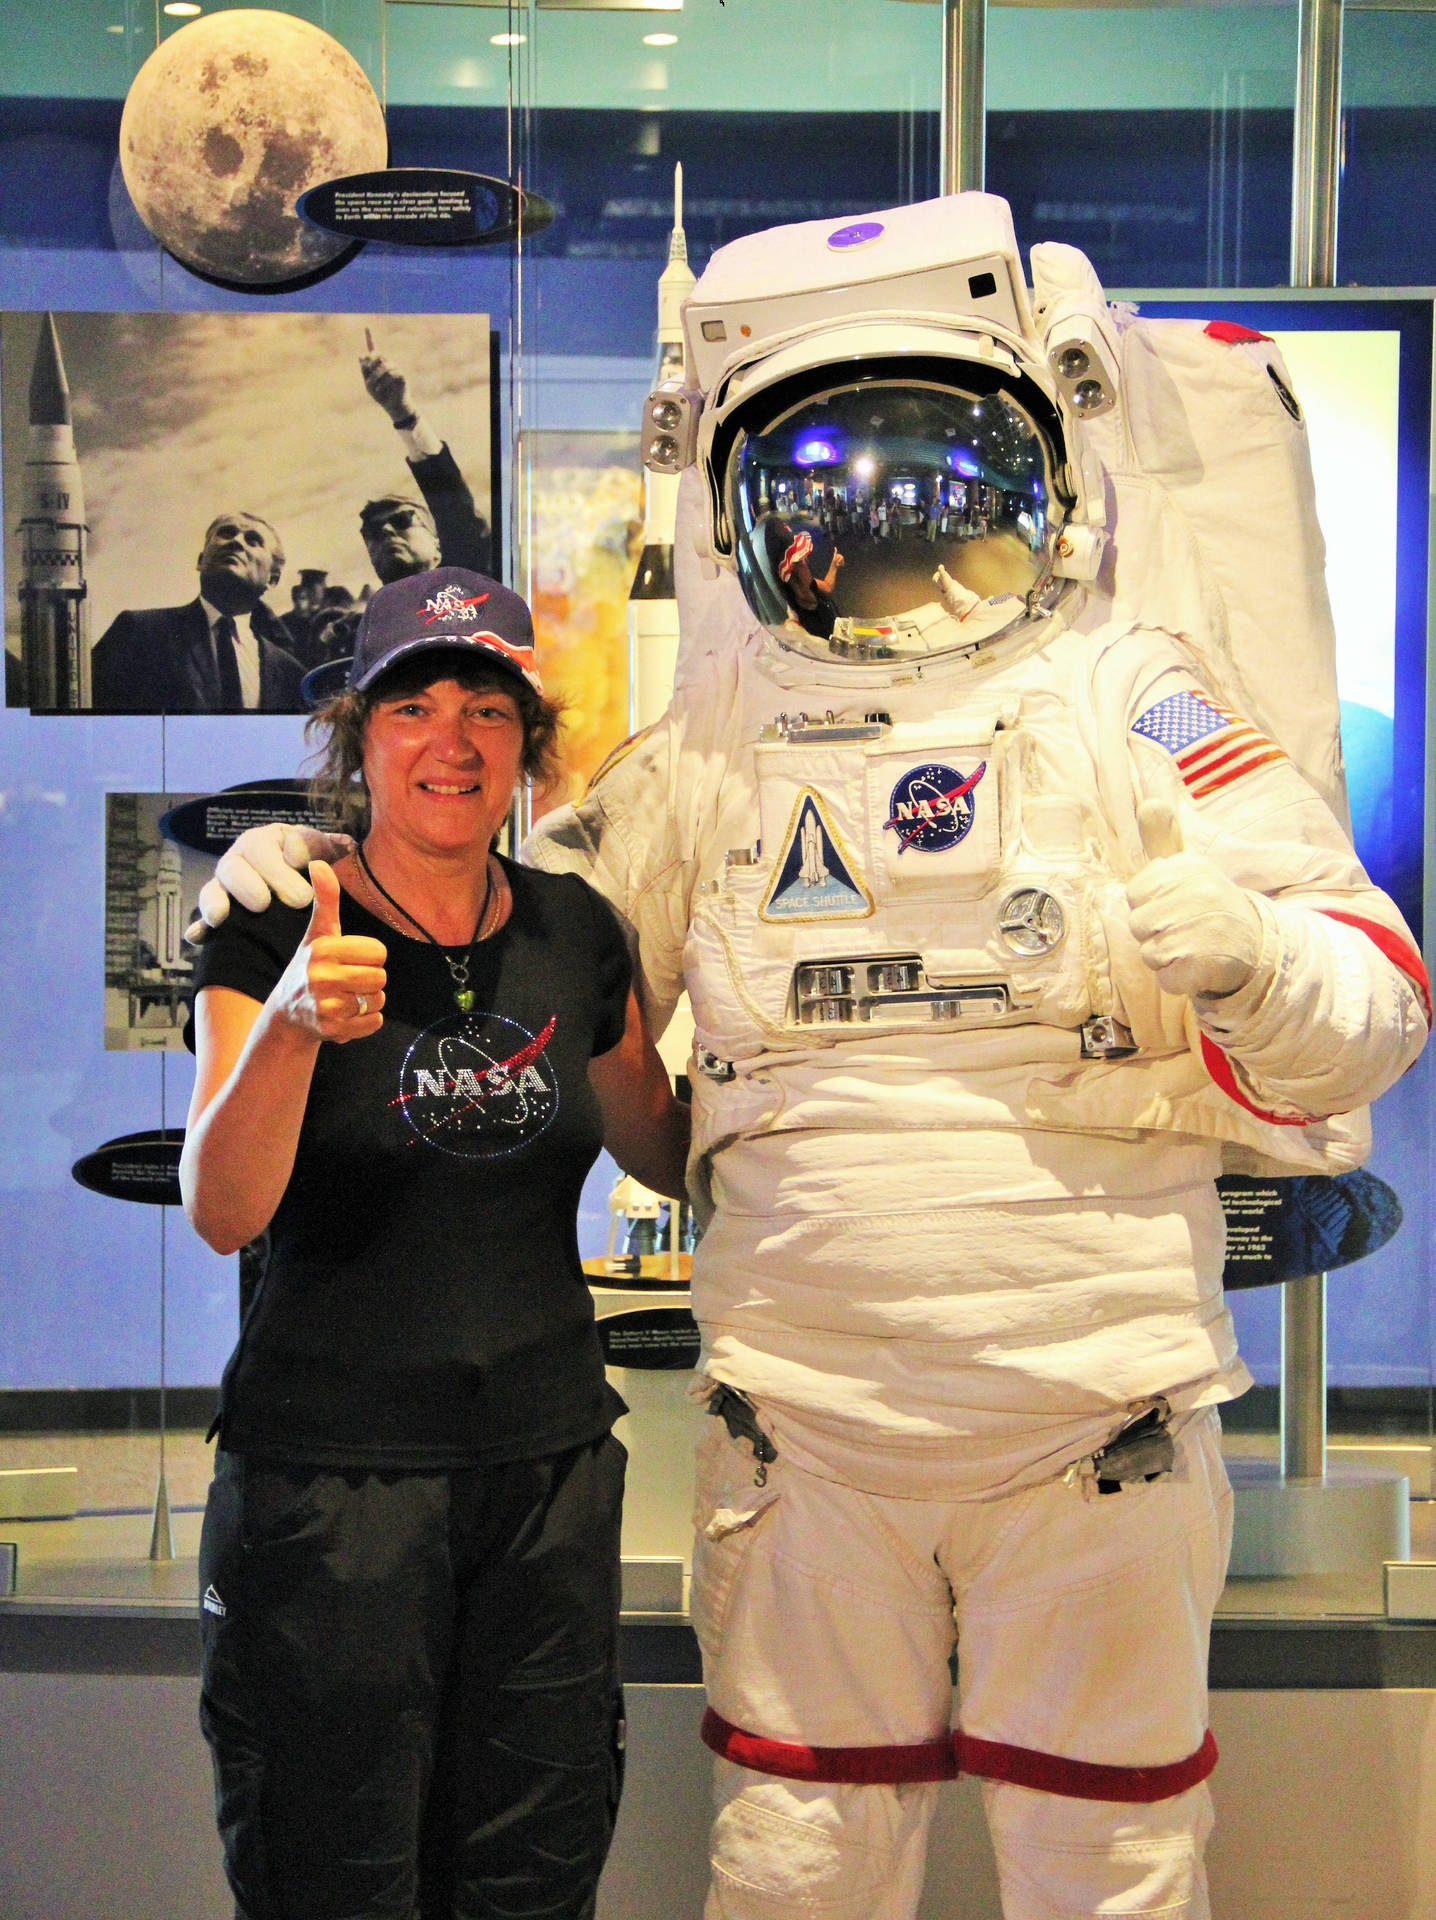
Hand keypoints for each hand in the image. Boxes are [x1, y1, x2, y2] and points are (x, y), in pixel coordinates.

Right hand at [185, 823, 355, 940]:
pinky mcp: (216, 911)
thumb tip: (344, 844)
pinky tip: (197, 937)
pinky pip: (202, 920)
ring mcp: (225, 885)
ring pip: (213, 889)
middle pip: (236, 866)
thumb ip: (329, 848)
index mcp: (267, 840)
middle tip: (288, 902)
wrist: (300, 894)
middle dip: (256, 884)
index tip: (301, 874)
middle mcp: (240, 859)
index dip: (284, 858)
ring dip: (218, 902)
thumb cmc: (313, 868)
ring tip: (223, 917)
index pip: (268, 844)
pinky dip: (199, 928)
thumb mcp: (324, 854)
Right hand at [271, 862, 385, 1042]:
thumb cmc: (311, 966)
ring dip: (368, 1000)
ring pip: (378, 1000)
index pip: (378, 952)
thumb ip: (325, 899)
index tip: (350, 959)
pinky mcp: (333, 1031)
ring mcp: (326, 1006)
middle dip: (369, 980)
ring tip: (345, 996)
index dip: (369, 957)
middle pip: (380, 977)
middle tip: (348, 981)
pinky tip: (345, 1015)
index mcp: (323, 949)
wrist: (288, 1013)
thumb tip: (318, 863)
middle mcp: (321, 977)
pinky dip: (366, 1021)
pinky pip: (375, 1022)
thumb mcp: (318, 933)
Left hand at [360, 329, 410, 422]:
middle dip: (369, 366)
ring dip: (376, 378)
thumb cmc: (381, 396)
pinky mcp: (401, 375)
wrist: (393, 406)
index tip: (366, 326)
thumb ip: (365, 371)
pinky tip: (382, 391)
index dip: (369, 337)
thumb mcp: (368, 384)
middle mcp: (387, 362)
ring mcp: (395, 367)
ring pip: (382, 366)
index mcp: (377, 364)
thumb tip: (361, 356)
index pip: (372, 349)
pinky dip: (383, 384)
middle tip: (368, 378)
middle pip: (375, 355)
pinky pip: (390, 375)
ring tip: (375, 389)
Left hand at [1126, 801, 1265, 999]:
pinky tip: (1198, 967)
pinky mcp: (1203, 966)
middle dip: (1155, 933)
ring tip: (1193, 946)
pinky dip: (1177, 980)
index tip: (1175, 904)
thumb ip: (1163, 838)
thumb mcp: (1189, 867)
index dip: (1150, 904)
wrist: (1255, 945)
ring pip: (1148, 953)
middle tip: (1186, 928)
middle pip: (1137, 925)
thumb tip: (1148, 803)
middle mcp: (1197, 896)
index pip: (1135, 893)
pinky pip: (1165, 979)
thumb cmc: (1209, 904)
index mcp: (1189, 870)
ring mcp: (1201, 931)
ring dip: (1166, 958)